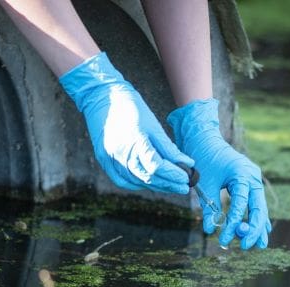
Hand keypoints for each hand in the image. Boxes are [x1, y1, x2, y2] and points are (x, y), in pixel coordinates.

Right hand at [60, 52, 194, 193]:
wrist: (102, 97)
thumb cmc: (131, 107)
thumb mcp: (153, 125)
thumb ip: (168, 147)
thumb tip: (186, 163)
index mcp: (136, 140)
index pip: (157, 166)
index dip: (173, 175)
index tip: (187, 178)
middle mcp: (121, 152)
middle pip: (148, 177)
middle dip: (168, 184)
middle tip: (184, 186)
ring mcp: (110, 158)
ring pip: (135, 181)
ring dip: (155, 185)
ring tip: (170, 185)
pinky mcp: (103, 159)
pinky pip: (121, 180)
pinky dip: (136, 185)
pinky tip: (147, 183)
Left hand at [167, 99, 270, 248]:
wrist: (203, 139)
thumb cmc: (202, 159)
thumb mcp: (204, 184)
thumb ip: (208, 207)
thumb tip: (209, 230)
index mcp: (242, 173)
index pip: (241, 203)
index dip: (234, 224)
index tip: (224, 239)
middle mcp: (252, 176)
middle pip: (258, 207)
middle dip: (253, 229)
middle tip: (245, 247)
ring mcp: (254, 178)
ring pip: (260, 206)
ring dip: (258, 226)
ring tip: (258, 245)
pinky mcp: (250, 182)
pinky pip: (256, 202)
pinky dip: (256, 217)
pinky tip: (261, 232)